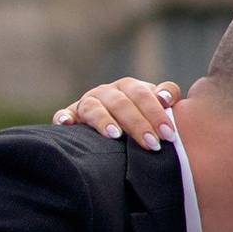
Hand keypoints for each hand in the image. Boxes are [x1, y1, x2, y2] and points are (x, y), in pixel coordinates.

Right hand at [55, 74, 179, 146]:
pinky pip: (64, 115)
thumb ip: (167, 94)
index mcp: (128, 87)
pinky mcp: (71, 116)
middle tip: (152, 144)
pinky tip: (66, 123)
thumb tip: (166, 98)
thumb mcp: (156, 105)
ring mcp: (87, 104)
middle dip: (137, 124)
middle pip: (121, 103)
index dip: (156, 113)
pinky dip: (64, 117)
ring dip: (103, 120)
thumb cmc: (141, 117)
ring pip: (94, 108)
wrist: (114, 126)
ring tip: (115, 135)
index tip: (168, 135)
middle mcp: (107, 92)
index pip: (143, 95)